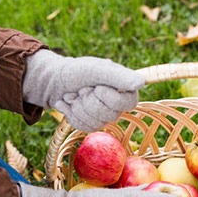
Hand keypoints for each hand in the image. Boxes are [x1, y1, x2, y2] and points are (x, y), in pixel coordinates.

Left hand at [23, 50, 143, 130]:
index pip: (126, 103)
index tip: (96, 86)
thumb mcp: (97, 69)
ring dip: (77, 106)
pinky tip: (68, 103)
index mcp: (125, 89)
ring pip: (94, 122)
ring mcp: (104, 117)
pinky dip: (71, 113)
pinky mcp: (90, 125)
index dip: (108, 97)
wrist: (55, 79)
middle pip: (108, 115)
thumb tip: (142, 83)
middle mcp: (118, 105)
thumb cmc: (78, 71)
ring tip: (74, 94)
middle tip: (82, 89)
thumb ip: (119, 76)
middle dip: (88, 100)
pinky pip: (83, 127)